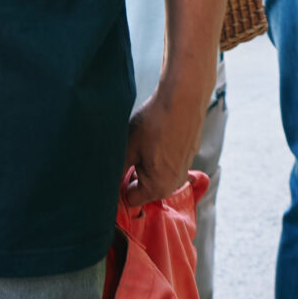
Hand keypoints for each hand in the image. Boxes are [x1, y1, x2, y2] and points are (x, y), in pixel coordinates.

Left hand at [122, 85, 204, 206]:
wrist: (183, 99)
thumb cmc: (154, 124)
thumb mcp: (128, 149)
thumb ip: (118, 172)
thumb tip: (108, 186)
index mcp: (158, 187)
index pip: (131, 199)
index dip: (120, 186)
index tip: (116, 168)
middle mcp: (174, 184)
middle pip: (145, 189)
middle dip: (134, 175)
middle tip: (129, 151)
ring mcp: (184, 170)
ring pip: (157, 175)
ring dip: (147, 164)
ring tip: (144, 143)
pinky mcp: (189, 155)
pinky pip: (168, 163)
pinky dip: (161, 154)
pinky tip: (157, 137)